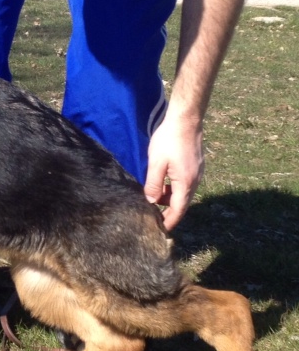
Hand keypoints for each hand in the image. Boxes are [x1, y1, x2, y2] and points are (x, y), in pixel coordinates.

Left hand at [144, 110, 204, 231]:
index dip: (169, 222)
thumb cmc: (168, 139)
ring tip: (154, 202)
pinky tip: (163, 186)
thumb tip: (152, 202)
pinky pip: (185, 184)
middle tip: (154, 219)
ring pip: (183, 194)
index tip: (160, 231)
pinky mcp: (196, 165)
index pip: (178, 210)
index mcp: (185, 183)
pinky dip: (174, 190)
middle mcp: (195, 180)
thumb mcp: (156, 163)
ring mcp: (197, 172)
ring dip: (170, 200)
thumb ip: (154, 184)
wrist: (186, 119)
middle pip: (182, 204)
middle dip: (169, 213)